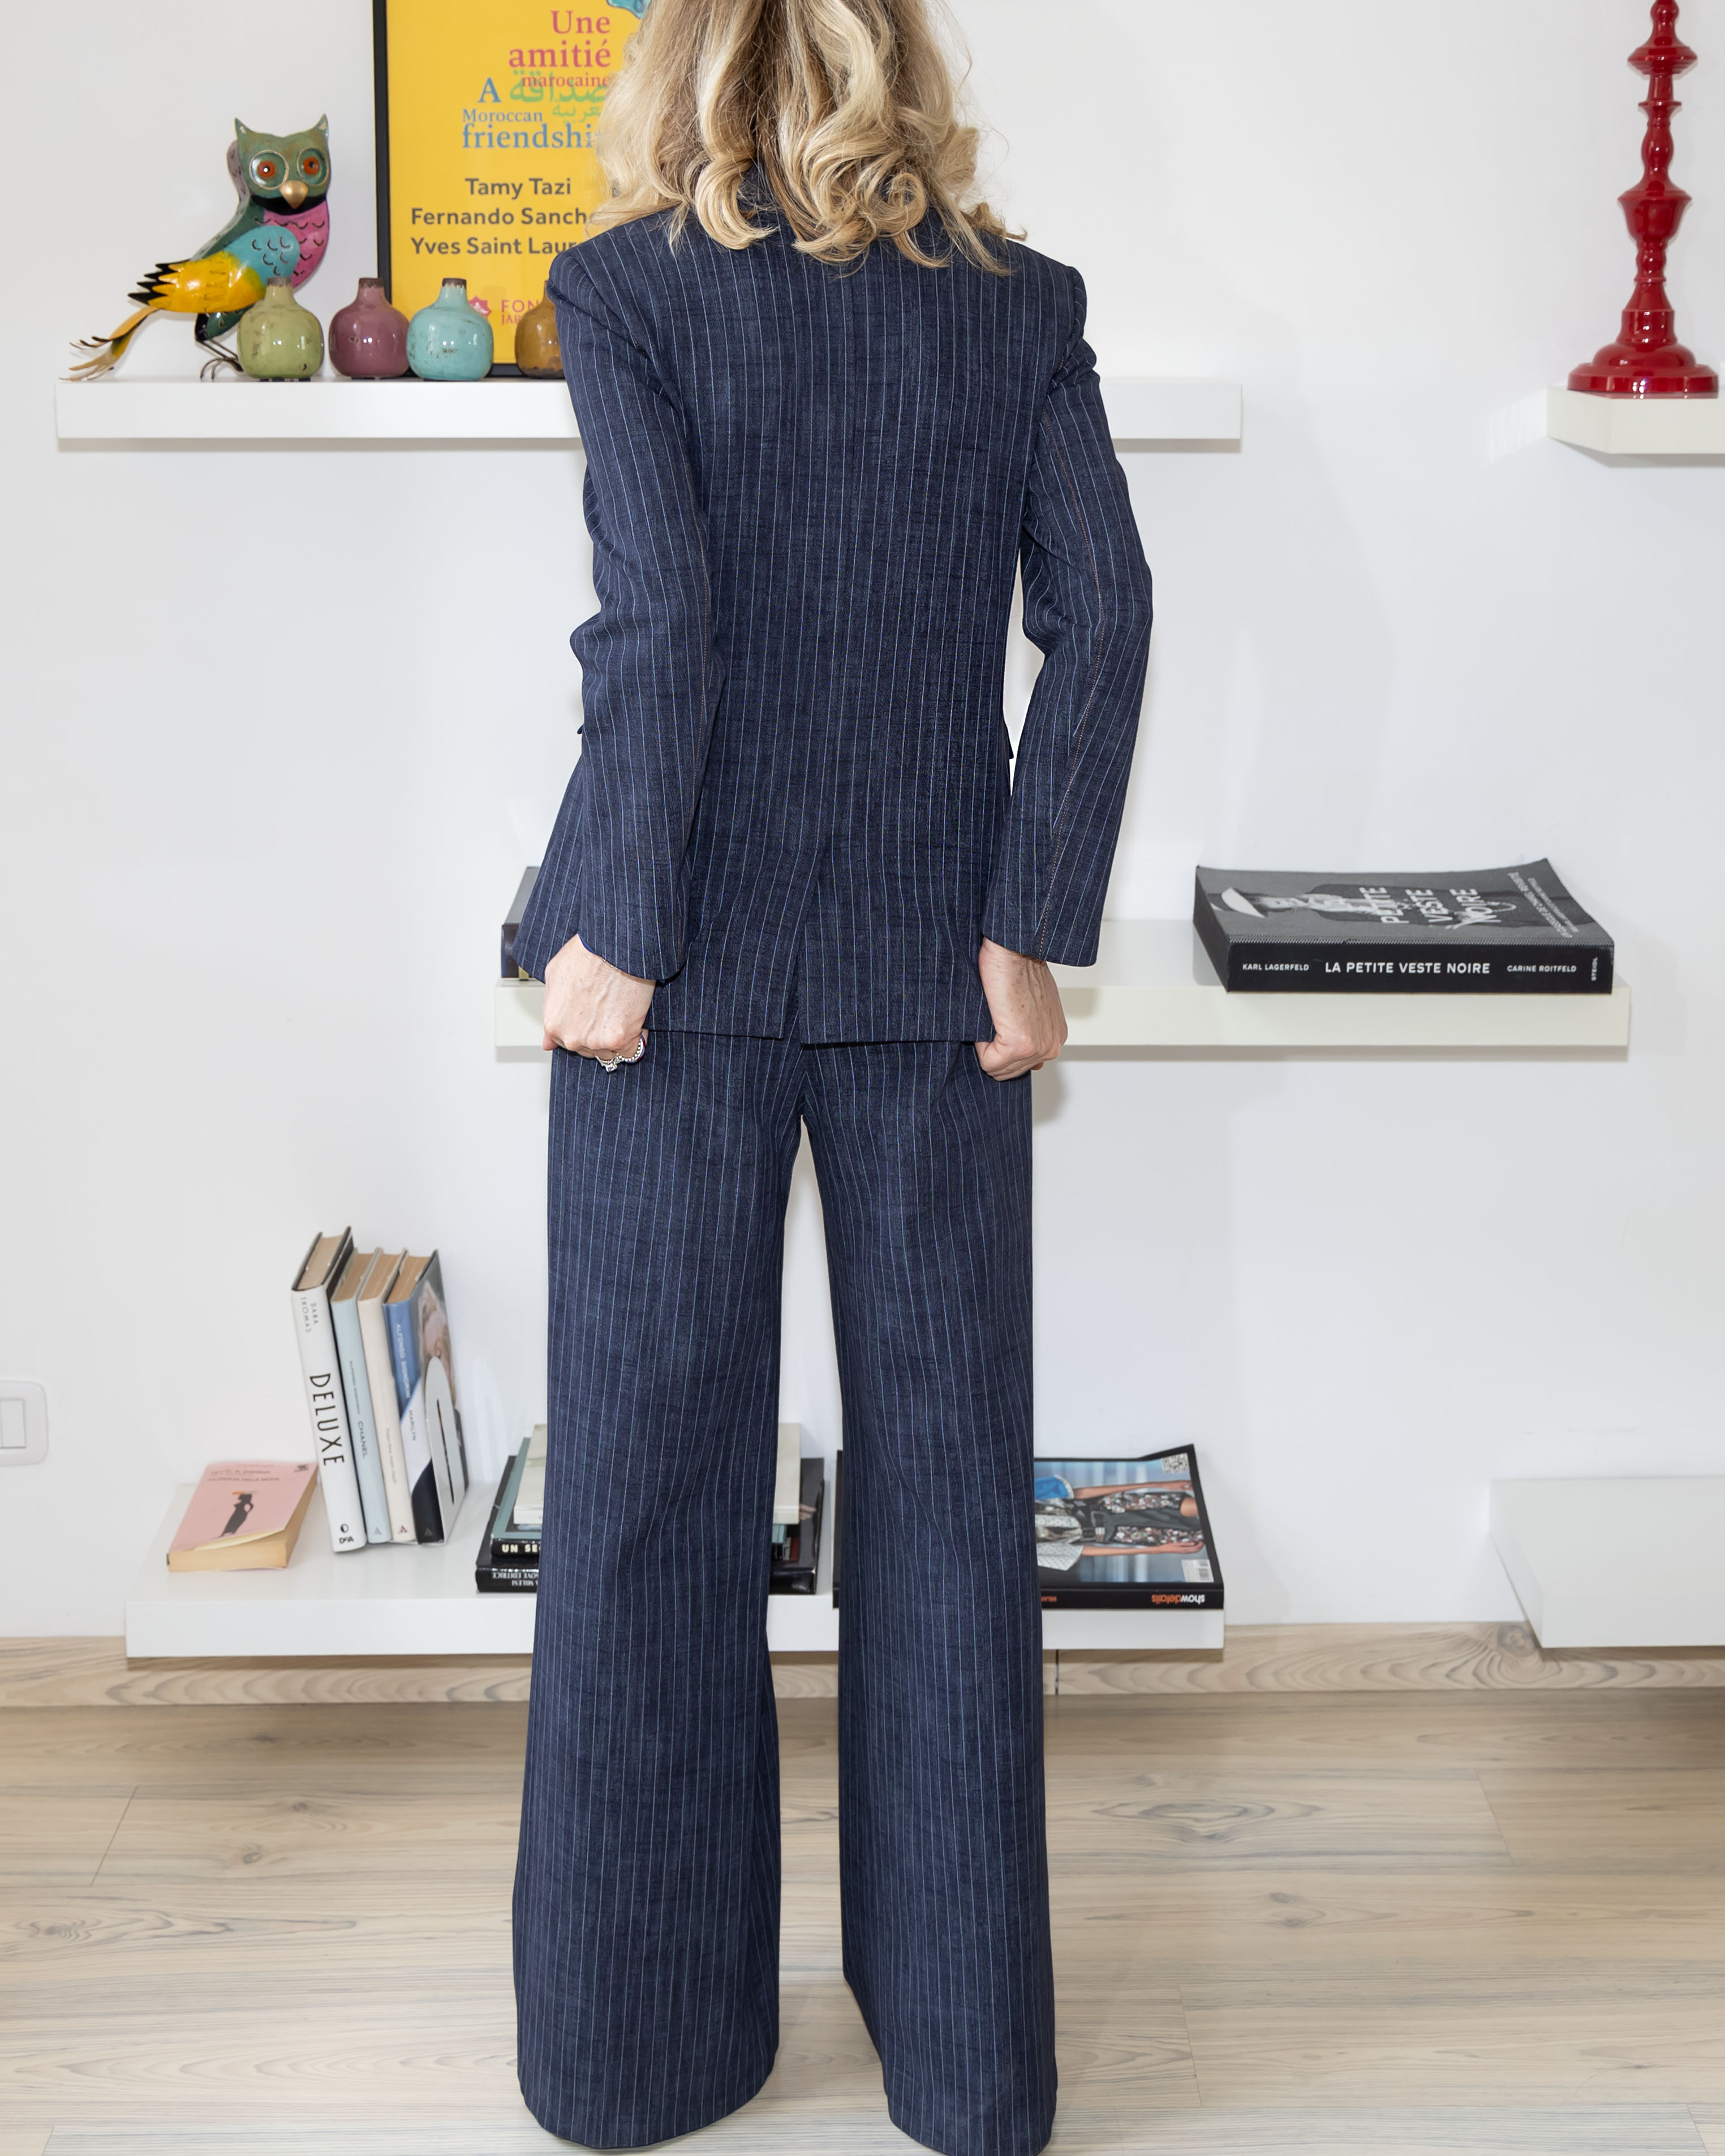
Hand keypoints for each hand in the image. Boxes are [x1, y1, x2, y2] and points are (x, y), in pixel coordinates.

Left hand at [541, 933, 655, 1060]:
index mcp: (553, 1023)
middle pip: (587, 1049)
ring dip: (616, 1037)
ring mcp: (596, 1040)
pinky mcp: (621, 1039)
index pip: (565, 1042)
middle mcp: (572, 1037)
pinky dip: (637, 1038)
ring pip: (609, 1052)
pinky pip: (632, 1051)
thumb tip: (548, 1041)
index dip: (581, 1028)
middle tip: (607, 1010)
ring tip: (620, 1011)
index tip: (591, 1019)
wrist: (614, 948)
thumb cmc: (587, 954)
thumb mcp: (555, 977)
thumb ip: (551, 1011)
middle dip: (597, 1033)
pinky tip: (634, 1019)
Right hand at [975, 938, 1066, 1079]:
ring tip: (995, 1015)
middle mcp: (1051, 1046)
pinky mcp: (1019, 1044)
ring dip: (986, 1044)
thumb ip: (1029, 1029)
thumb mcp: (1032, 1004)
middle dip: (992, 1049)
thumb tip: (1019, 1054)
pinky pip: (988, 1061)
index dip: (1000, 1045)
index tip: (1001, 1020)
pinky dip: (980, 1042)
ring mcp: (1037, 1048)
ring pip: (996, 1068)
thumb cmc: (1017, 968)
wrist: (1015, 950)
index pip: (1018, 1065)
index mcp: (1054, 1038)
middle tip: (996, 1017)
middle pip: (1007, 1071)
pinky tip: (992, 1016)